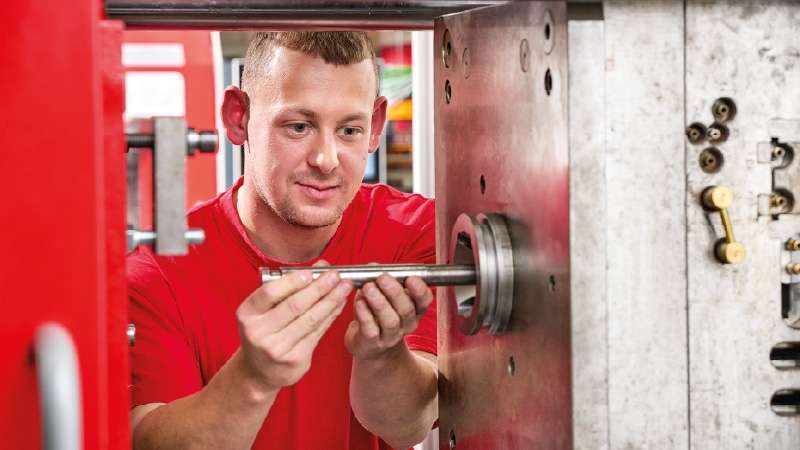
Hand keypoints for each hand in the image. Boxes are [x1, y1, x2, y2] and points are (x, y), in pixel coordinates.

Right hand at [236, 261, 352, 389]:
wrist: (259, 372)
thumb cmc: (265, 332)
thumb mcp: (264, 310)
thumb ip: (288, 288)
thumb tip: (321, 266)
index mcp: (247, 314)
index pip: (270, 293)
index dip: (292, 282)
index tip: (311, 273)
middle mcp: (259, 332)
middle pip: (294, 306)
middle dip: (319, 288)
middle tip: (335, 276)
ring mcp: (277, 348)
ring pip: (310, 319)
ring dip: (331, 301)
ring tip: (344, 287)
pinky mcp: (295, 360)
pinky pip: (318, 332)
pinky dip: (331, 316)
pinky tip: (339, 304)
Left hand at [344, 272, 433, 360]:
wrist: (369, 345)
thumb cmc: (377, 315)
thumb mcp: (384, 296)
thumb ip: (381, 281)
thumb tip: (373, 267)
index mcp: (414, 310)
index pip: (425, 300)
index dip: (420, 290)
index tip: (411, 278)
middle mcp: (406, 324)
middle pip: (406, 309)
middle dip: (395, 292)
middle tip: (382, 278)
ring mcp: (390, 336)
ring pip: (390, 320)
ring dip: (379, 302)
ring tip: (368, 288)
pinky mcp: (372, 342)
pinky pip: (371, 329)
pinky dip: (364, 314)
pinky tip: (359, 302)